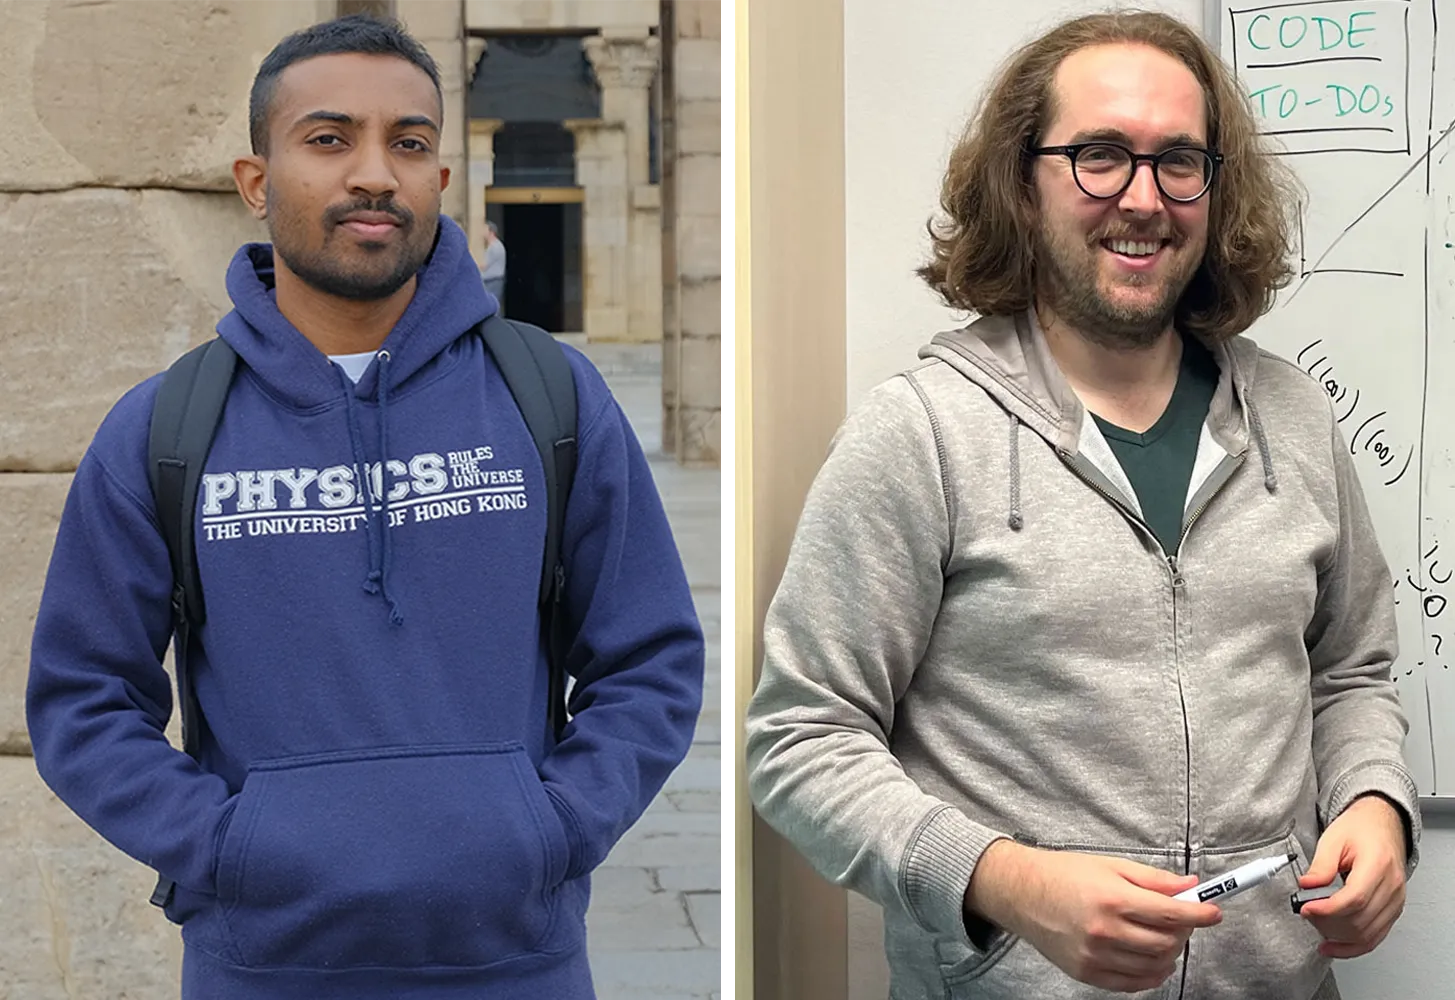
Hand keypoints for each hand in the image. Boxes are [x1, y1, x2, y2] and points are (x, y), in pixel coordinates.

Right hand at [965, 840, 1221, 993]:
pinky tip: (1153, 959)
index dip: (1199, 914)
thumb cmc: (1064, 874)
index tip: (1213, 912)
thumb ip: (1153, 879)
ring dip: (1170, 951)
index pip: (1170, 914)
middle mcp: (1104, 930)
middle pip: (1166, 942)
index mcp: (1112, 898)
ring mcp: (1095, 955)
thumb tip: (1190, 887)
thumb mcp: (1111, 865)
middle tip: (1183, 919)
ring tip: (1164, 935)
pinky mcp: (1087, 972)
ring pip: (1154, 964)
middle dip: (1184, 931)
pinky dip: (1152, 973)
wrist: (1021, 893)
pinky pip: (1133, 983)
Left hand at [1297, 794, 1407, 958]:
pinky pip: (1374, 937)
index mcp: (1378, 864)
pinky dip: (1352, 946)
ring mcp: (1395, 901)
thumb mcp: (1333, 838)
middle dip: (1327, 922)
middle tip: (1305, 912)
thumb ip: (1320, 865)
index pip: (1355, 898)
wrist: (1381, 826)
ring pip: (1367, 934)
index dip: (1327, 909)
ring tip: (1315, 923)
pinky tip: (1333, 946)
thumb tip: (1307, 887)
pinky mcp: (1392, 911)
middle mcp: (1392, 886)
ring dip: (1337, 936)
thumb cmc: (1359, 829)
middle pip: (1360, 920)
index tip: (1305, 908)